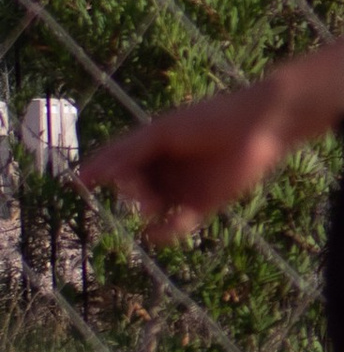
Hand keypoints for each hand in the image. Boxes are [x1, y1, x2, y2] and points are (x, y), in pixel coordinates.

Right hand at [81, 77, 297, 242]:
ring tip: (151, 205)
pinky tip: (157, 231)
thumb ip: (131, 152)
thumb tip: (98, 171)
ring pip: (152, 207)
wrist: (258, 127)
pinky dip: (166, 231)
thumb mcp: (163, 133)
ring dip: (145, 209)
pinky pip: (177, 224)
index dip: (100, 172)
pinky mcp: (205, 205)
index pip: (121, 161)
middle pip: (133, 186)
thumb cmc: (210, 120)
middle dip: (129, 190)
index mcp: (155, 144)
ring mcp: (185, 187)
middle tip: (137, 191)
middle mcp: (167, 167)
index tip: (77, 183)